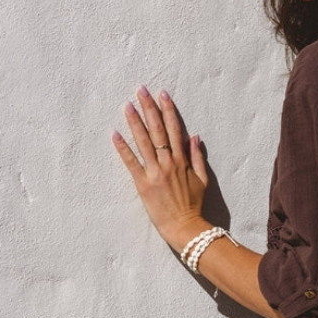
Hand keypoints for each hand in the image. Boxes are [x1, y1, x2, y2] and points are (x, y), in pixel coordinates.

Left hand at [112, 85, 208, 248]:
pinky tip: (115, 133)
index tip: (162, 94)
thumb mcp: (202, 180)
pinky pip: (131, 162)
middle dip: (149, 108)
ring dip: (135, 122)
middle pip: (158, 130)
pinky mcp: (143, 183)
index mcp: (183, 160)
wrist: (185, 226)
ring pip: (144, 141)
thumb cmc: (194, 205)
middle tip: (141, 90)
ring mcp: (155, 172)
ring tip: (127, 105)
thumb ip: (197, 157)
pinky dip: (123, 147)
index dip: (168, 110)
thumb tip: (195, 137)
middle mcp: (169, 162)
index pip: (174, 129)